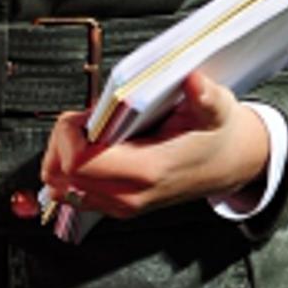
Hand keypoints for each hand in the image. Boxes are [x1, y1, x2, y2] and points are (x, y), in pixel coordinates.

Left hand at [39, 71, 270, 218]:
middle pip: (61, 174)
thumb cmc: (216, 137)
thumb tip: (194, 82)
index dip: (70, 133)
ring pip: (61, 185)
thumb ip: (204, 96)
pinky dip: (70, 166)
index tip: (87, 114)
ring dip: (63, 153)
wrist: (227, 164)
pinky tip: (93, 146)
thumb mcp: (217, 109)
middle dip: (63, 139)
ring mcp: (120, 205)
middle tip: (88, 118)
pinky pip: (72, 191)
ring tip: (90, 131)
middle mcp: (129, 195)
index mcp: (147, 171)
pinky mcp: (115, 205)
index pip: (78, 163)